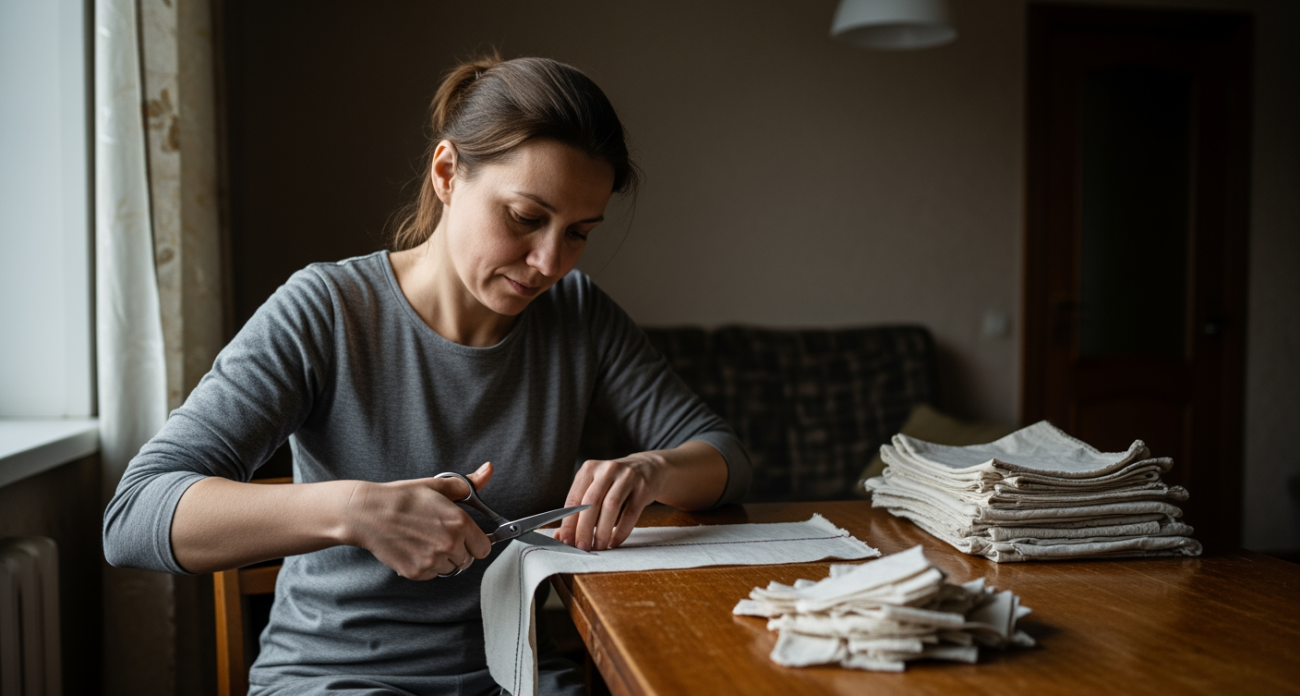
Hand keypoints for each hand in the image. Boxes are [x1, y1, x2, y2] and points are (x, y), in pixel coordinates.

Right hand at [341, 462, 494, 579]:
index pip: (484, 548)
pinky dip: (426, 567)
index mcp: (459, 522)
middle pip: (467, 560)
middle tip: (439, 537)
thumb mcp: (437, 486)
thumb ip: (468, 484)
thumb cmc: (401, 498)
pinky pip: (432, 575)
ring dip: (442, 560)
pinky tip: (415, 550)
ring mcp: (433, 560)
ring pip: (450, 569)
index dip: (475, 543)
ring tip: (425, 542)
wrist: (369, 513)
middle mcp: (449, 543)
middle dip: (458, 550)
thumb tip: (488, 470)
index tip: (467, 539)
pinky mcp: (417, 572)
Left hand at [554, 454, 666, 551]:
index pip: (574, 499)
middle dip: (585, 529)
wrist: (648, 468)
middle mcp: (607, 470)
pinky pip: (630, 513)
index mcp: (589, 469)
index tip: (566, 541)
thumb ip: (578, 511)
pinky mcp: (643, 488)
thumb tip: (560, 536)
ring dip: (603, 531)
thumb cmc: (615, 483)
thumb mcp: (595, 489)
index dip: (569, 522)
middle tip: (582, 547)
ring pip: (610, 506)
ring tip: (599, 546)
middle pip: (591, 502)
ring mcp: (627, 477)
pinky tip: (614, 541)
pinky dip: (621, 530)